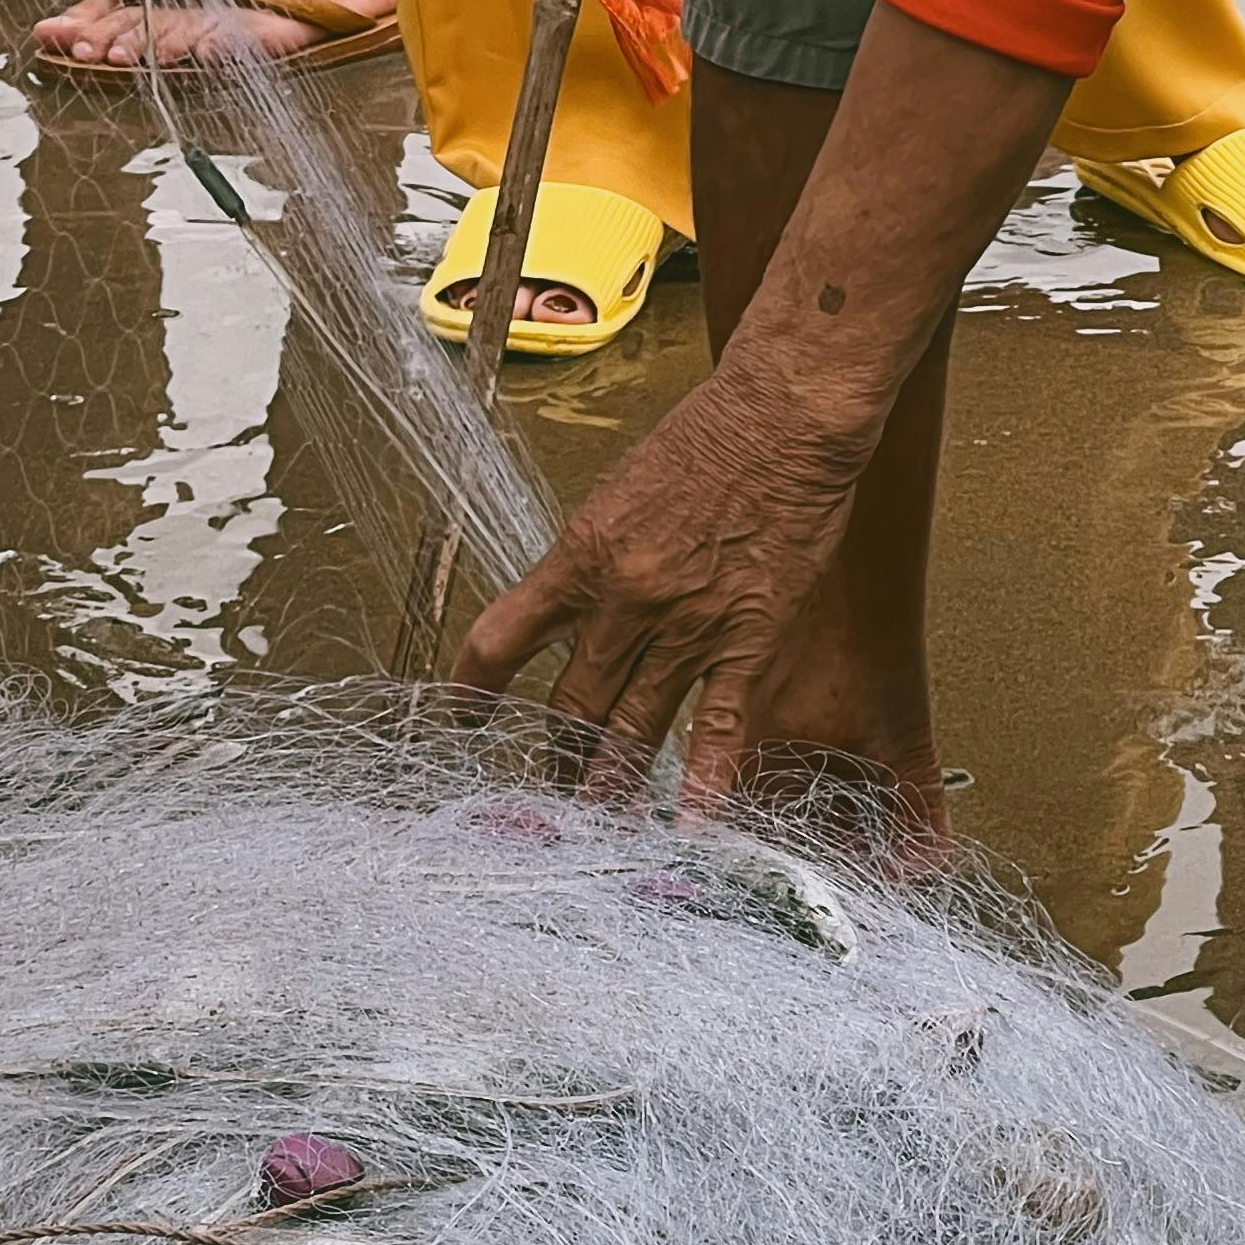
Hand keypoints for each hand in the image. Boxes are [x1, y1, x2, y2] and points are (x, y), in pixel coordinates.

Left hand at [452, 361, 865, 808]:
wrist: (783, 418)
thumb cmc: (707, 437)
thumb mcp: (621, 489)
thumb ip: (595, 555)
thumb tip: (575, 603)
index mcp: (582, 556)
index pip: (502, 638)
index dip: (473, 688)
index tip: (461, 717)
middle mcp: (624, 601)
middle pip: (571, 703)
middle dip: (555, 756)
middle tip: (550, 792)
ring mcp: (688, 626)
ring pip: (634, 728)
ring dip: (610, 781)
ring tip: (597, 820)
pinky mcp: (750, 640)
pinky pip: (719, 725)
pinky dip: (705, 783)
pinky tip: (690, 825)